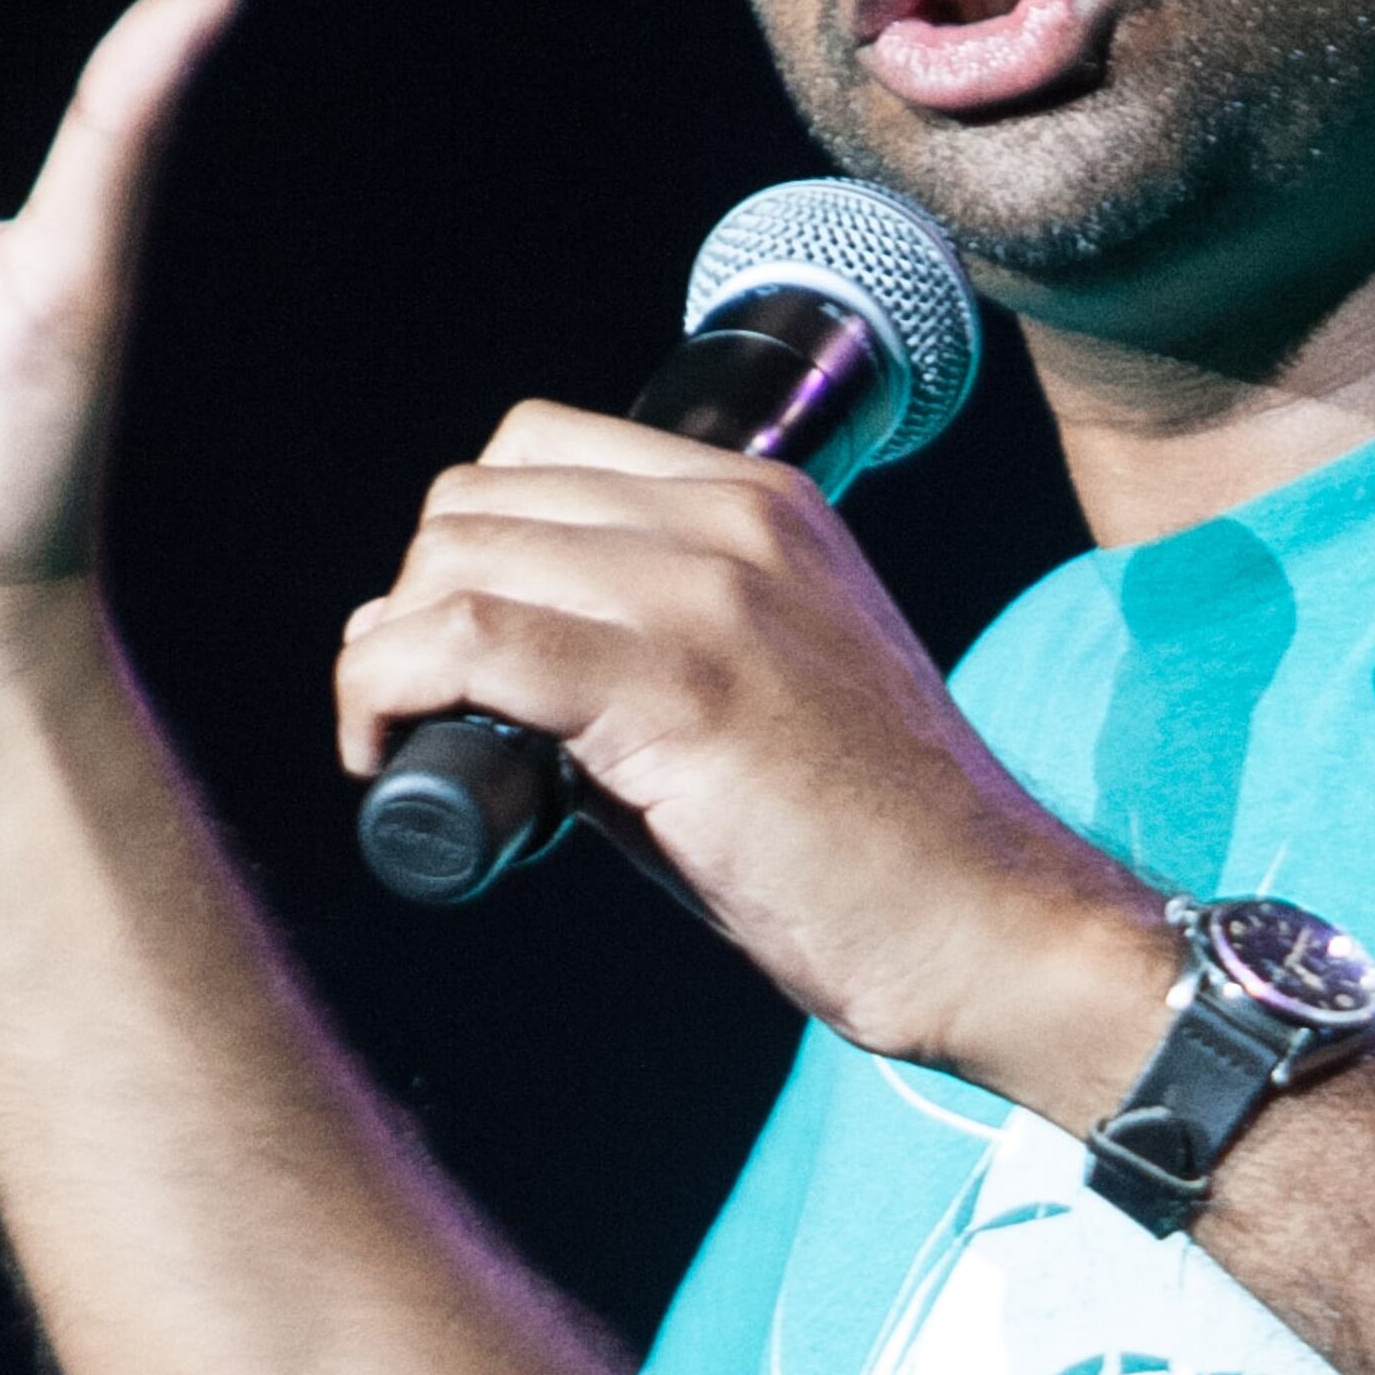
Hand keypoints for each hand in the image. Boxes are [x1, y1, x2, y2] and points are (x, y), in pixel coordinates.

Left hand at [338, 405, 1176, 1110]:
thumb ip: (644, 648)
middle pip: (477, 497)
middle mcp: (732, 521)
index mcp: (762, 504)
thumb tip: (472, 668)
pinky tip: (383, 755)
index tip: (448, 647)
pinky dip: (385, 690)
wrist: (991, 926)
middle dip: (413, 599)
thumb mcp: (768, 689)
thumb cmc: (878, 851)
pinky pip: (464, 642)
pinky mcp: (675, 690)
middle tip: (420, 707)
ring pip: (457, 559)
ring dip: (386, 649)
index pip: (537, 448)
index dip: (461, 545)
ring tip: (397, 738)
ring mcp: (705, 597)